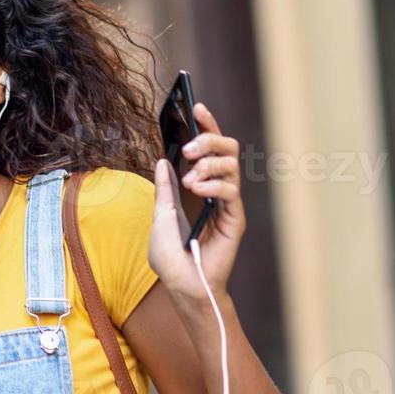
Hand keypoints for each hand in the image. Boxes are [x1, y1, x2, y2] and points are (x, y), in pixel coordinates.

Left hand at [148, 101, 245, 303]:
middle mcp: (217, 191)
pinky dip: (214, 185)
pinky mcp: (235, 218)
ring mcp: (227, 204)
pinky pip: (231, 191)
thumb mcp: (159, 217)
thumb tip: (162, 161)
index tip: (195, 107)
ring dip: (208, 164)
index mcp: (199, 187)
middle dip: (208, 140)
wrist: (183, 286)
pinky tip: (198, 191)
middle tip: (188, 149)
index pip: (207, 149)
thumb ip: (164, 190)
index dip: (205, 126)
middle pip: (226, 149)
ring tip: (190, 180)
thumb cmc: (171, 258)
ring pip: (231, 165)